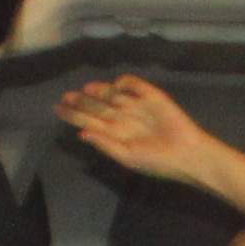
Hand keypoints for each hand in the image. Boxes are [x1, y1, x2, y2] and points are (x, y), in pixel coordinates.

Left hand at [56, 74, 218, 184]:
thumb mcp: (127, 157)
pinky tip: (116, 87)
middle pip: (97, 105)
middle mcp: (122, 117)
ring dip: (99, 90)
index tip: (57, 108)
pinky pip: (133, 84)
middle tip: (67, 96)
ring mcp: (135, 105)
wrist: (186, 153)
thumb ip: (105, 144)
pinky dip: (124, 83)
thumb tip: (81, 133)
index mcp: (114, 133)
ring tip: (87, 90)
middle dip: (81, 101)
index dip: (73, 114)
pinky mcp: (151, 96)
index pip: (88, 120)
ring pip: (111, 93)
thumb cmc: (158, 162)